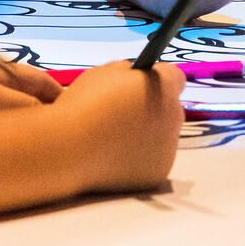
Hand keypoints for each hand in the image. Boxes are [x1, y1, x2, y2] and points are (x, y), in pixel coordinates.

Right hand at [52, 62, 183, 194]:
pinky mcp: (158, 173)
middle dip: (152, 108)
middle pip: (169, 108)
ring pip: (162, 136)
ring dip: (146, 134)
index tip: (140, 85)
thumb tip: (132, 78)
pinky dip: (139, 158)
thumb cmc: (83, 106)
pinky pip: (152, 160)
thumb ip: (125, 72)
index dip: (156, 80)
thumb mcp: (103, 73)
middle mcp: (174, 116)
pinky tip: (115, 157)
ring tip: (113, 140)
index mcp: (163, 88)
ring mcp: (169, 148)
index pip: (174, 77)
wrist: (70, 150)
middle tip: (123, 115)